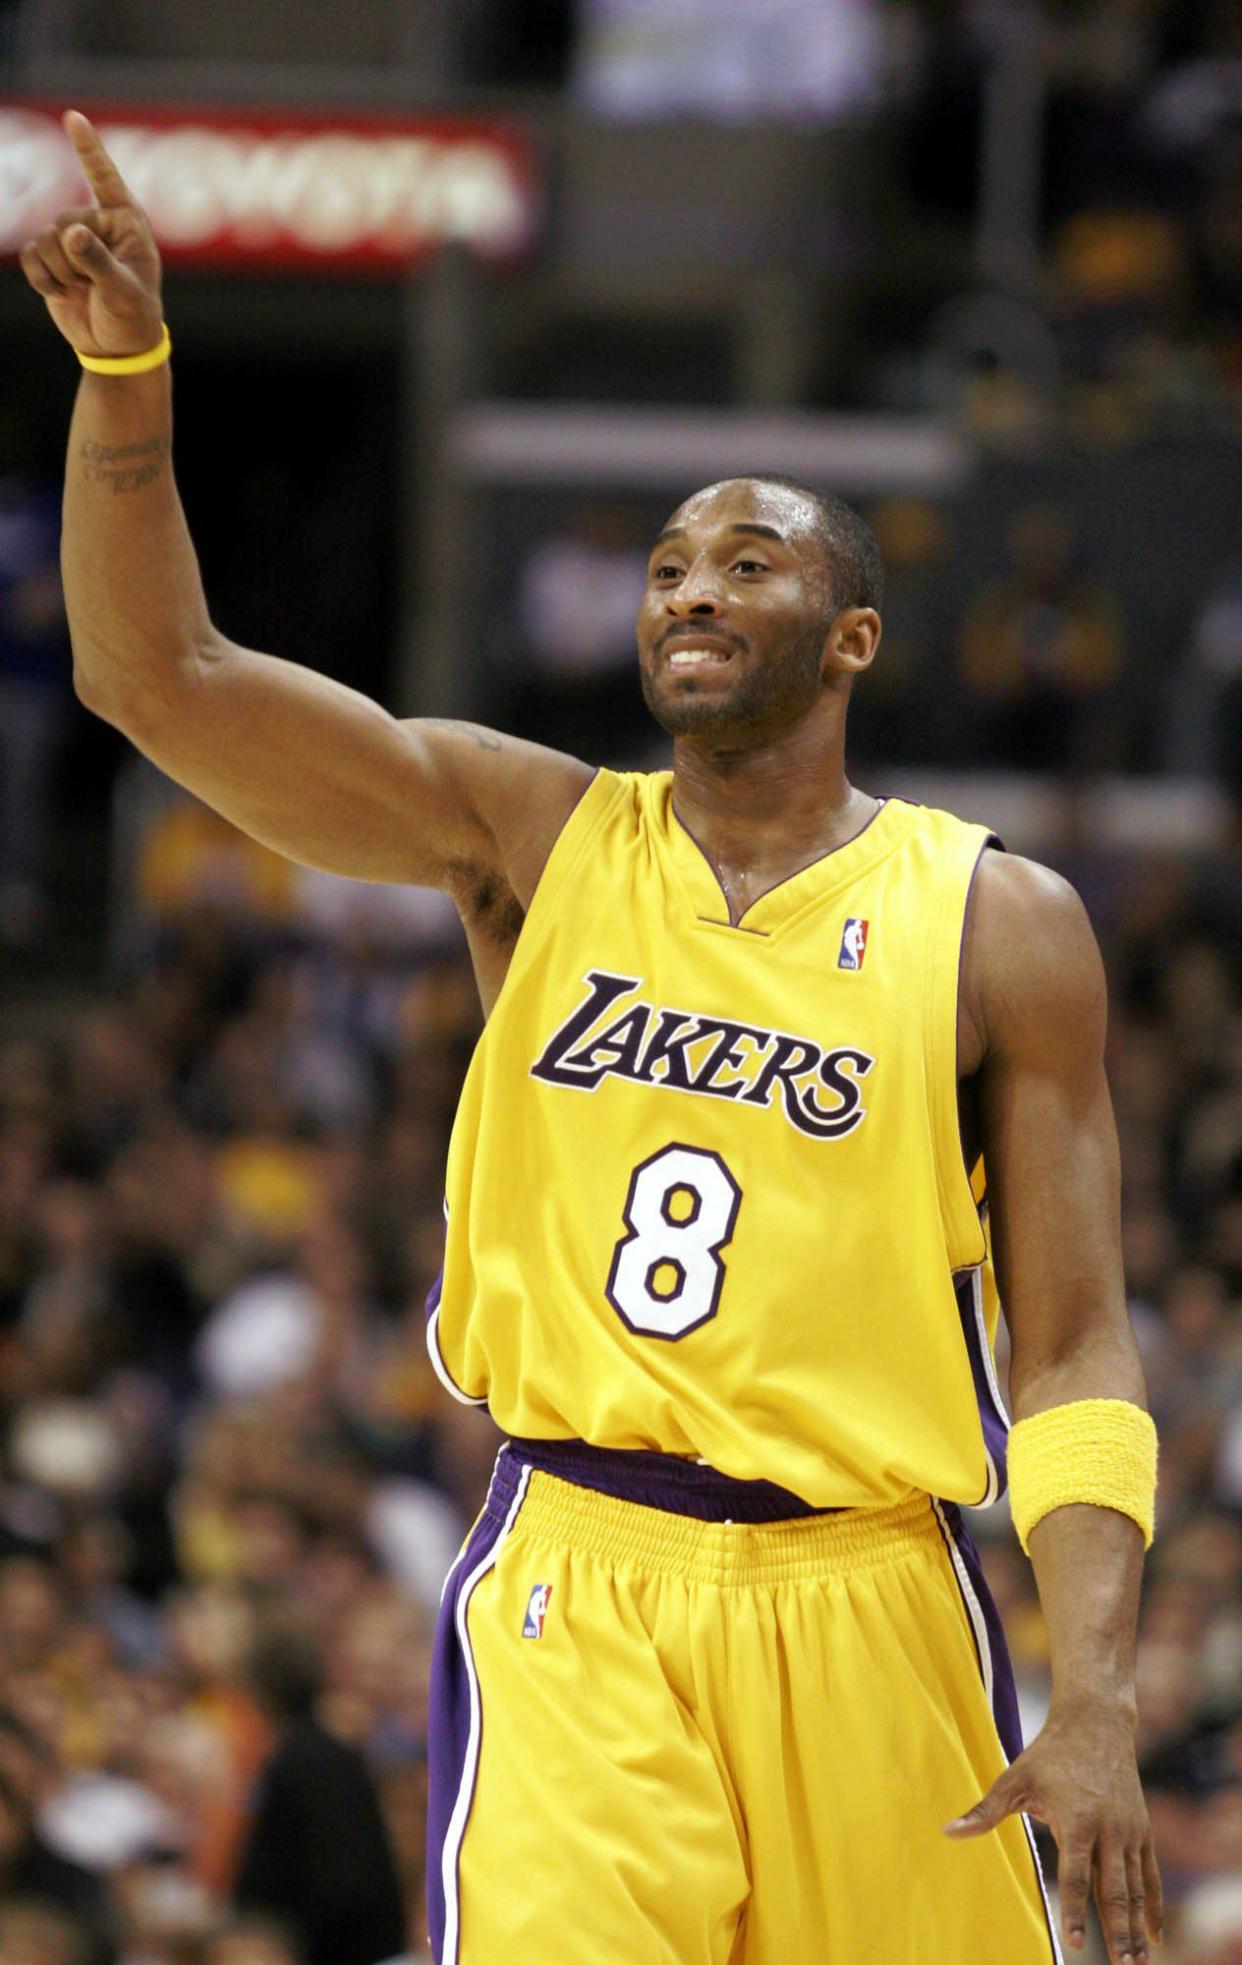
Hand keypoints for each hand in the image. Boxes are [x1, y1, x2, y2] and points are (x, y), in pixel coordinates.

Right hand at [18, 110, 163, 359]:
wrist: (116, 349)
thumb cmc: (133, 318)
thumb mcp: (122, 292)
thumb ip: (98, 261)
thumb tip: (72, 233)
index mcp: (126, 223)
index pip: (106, 179)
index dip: (88, 149)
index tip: (73, 117)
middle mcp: (98, 225)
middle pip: (62, 221)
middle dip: (73, 258)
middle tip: (94, 285)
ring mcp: (73, 241)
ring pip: (44, 240)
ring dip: (60, 273)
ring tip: (84, 291)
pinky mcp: (52, 259)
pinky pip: (31, 257)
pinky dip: (43, 280)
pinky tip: (63, 294)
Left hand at [943, 1706, 1162, 1962]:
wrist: (1097, 1723)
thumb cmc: (1049, 1753)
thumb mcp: (1015, 1778)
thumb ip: (984, 1811)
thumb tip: (945, 1831)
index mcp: (1078, 1821)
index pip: (1076, 1876)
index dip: (1075, 1912)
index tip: (1076, 1944)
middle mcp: (1110, 1831)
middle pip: (1115, 1891)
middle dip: (1119, 1932)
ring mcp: (1130, 1833)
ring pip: (1136, 1889)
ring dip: (1137, 1927)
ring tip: (1139, 1963)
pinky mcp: (1142, 1831)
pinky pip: (1150, 1875)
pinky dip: (1154, 1906)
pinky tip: (1155, 1935)